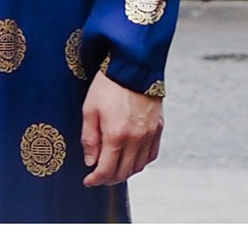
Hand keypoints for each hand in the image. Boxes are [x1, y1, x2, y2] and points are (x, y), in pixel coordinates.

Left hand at [81, 73, 162, 188]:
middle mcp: (136, 139)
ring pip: (138, 167)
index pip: (106, 170)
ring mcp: (149, 134)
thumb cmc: (109, 85)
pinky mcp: (158, 128)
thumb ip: (89, 139)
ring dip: (125, 171)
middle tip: (99, 175)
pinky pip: (151, 155)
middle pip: (123, 173)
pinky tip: (131, 157)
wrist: (134, 65)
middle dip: (109, 179)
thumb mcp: (90, 110)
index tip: (89, 181)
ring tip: (114, 166)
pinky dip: (140, 161)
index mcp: (116, 135)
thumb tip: (90, 162)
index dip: (95, 180)